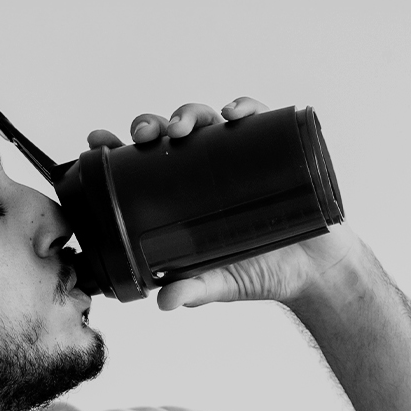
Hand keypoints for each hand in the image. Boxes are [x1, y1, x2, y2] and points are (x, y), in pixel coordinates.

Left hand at [86, 99, 358, 310]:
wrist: (313, 273)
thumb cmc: (259, 273)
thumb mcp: (219, 284)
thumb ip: (192, 289)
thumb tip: (165, 302)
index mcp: (183, 195)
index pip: (143, 165)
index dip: (119, 150)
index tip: (97, 141)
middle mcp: (206, 170)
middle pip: (170, 135)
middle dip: (152, 126)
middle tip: (146, 134)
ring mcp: (239, 157)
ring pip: (206, 120)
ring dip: (188, 114)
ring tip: (182, 128)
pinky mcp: (274, 149)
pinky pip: (257, 118)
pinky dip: (244, 108)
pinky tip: (233, 114)